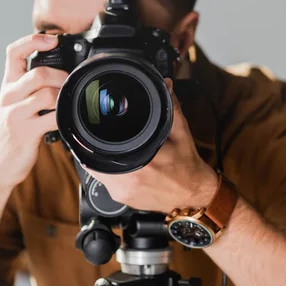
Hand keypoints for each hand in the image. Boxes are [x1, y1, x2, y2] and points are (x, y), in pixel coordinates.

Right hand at [0, 33, 67, 189]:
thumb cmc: (12, 133)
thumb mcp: (15, 105)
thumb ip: (31, 88)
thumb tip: (60, 73)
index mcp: (8, 86)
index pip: (14, 52)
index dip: (33, 41)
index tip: (52, 40)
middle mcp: (9, 96)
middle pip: (38, 72)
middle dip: (61, 75)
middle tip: (70, 84)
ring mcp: (16, 114)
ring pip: (48, 93)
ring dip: (65, 96)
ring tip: (68, 103)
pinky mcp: (26, 132)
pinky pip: (53, 117)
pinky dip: (65, 116)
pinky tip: (68, 119)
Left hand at [87, 79, 218, 212]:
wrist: (194, 195)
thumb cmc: (187, 166)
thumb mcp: (181, 133)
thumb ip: (171, 108)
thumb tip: (165, 86)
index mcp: (141, 163)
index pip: (101, 148)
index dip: (93, 135)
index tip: (91, 126)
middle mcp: (128, 181)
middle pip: (94, 158)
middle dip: (97, 144)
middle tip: (105, 134)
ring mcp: (123, 193)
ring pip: (97, 171)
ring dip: (101, 157)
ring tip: (112, 147)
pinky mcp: (122, 199)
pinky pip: (106, 181)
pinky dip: (109, 169)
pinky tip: (120, 162)